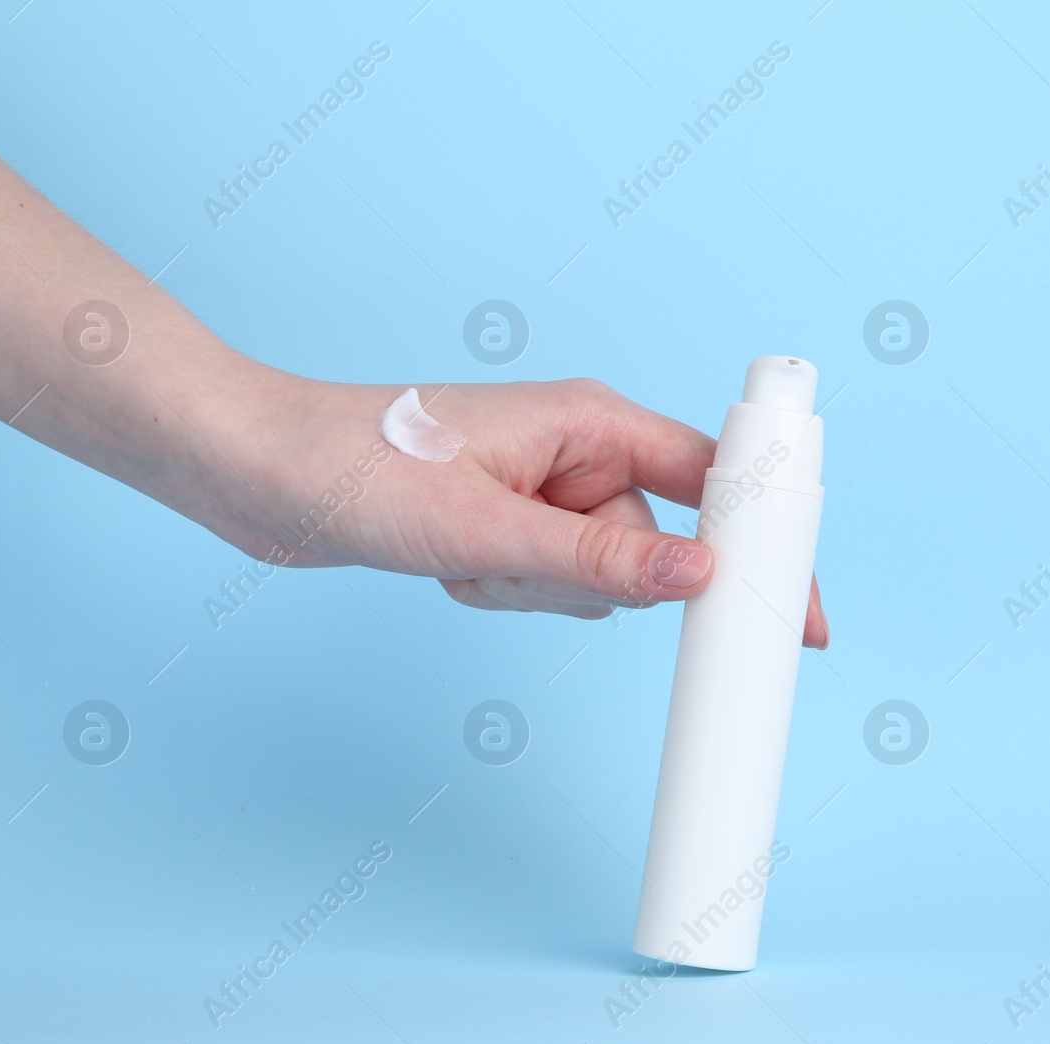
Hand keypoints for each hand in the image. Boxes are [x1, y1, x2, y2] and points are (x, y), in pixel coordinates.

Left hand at [217, 374, 829, 647]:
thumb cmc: (355, 467)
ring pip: (599, 577)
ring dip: (536, 590)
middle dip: (596, 581)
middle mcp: (581, 448)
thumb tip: (701, 577)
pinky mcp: (514, 522)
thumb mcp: (483, 526)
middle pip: (655, 545)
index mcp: (592, 419)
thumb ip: (600, 558)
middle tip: (516, 568)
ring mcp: (547, 489)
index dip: (764, 545)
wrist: (255, 471)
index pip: (717, 481)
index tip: (794, 617)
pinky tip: (449, 567)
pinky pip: (551, 584)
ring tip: (462, 558)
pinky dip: (507, 592)